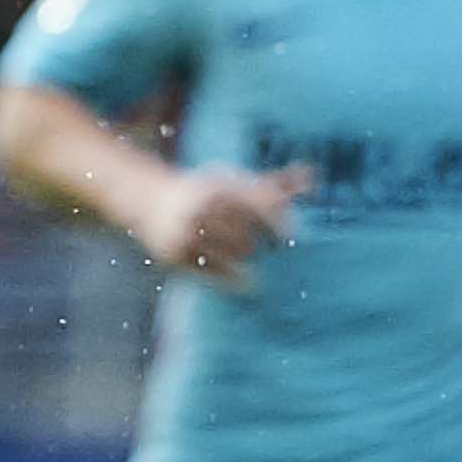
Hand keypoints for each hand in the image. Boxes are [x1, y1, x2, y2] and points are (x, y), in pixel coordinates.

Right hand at [136, 163, 304, 286]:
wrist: (149, 201)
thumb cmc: (206, 192)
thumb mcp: (235, 181)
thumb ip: (274, 183)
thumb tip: (313, 176)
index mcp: (221, 189)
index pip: (263, 209)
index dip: (279, 225)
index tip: (288, 237)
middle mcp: (203, 210)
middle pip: (251, 234)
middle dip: (261, 243)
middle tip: (267, 248)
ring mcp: (187, 233)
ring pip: (235, 254)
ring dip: (246, 257)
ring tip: (247, 254)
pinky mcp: (174, 254)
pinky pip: (212, 273)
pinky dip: (234, 280)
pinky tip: (248, 285)